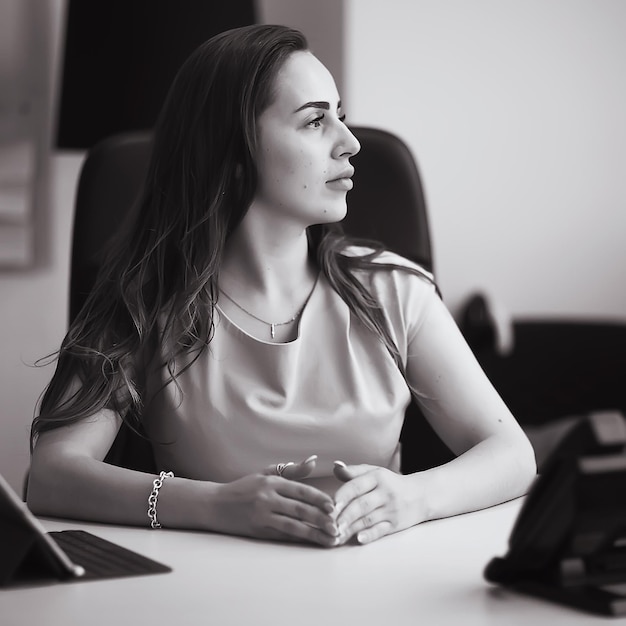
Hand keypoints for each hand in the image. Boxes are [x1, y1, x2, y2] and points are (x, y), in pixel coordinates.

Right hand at [210, 455, 338, 546]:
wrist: (215, 504)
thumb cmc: (244, 488)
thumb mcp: (265, 473)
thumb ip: (291, 470)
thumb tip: (314, 460)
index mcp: (272, 482)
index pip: (301, 491)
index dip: (319, 499)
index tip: (335, 507)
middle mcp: (267, 498)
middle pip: (300, 509)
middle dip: (321, 519)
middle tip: (338, 526)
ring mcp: (262, 515)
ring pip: (293, 525)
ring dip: (313, 534)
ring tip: (329, 540)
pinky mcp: (257, 530)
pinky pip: (282, 535)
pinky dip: (298, 540)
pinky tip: (311, 543)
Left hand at [332, 461, 416, 544]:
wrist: (420, 495)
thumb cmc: (390, 483)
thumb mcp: (374, 472)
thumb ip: (353, 471)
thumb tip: (336, 466)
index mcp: (377, 477)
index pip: (356, 486)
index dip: (342, 496)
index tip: (329, 506)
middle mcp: (385, 493)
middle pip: (361, 505)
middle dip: (345, 515)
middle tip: (330, 524)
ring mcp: (391, 510)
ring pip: (368, 520)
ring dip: (351, 528)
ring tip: (336, 535)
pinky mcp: (396, 524)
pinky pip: (381, 530)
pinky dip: (370, 535)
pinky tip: (359, 539)